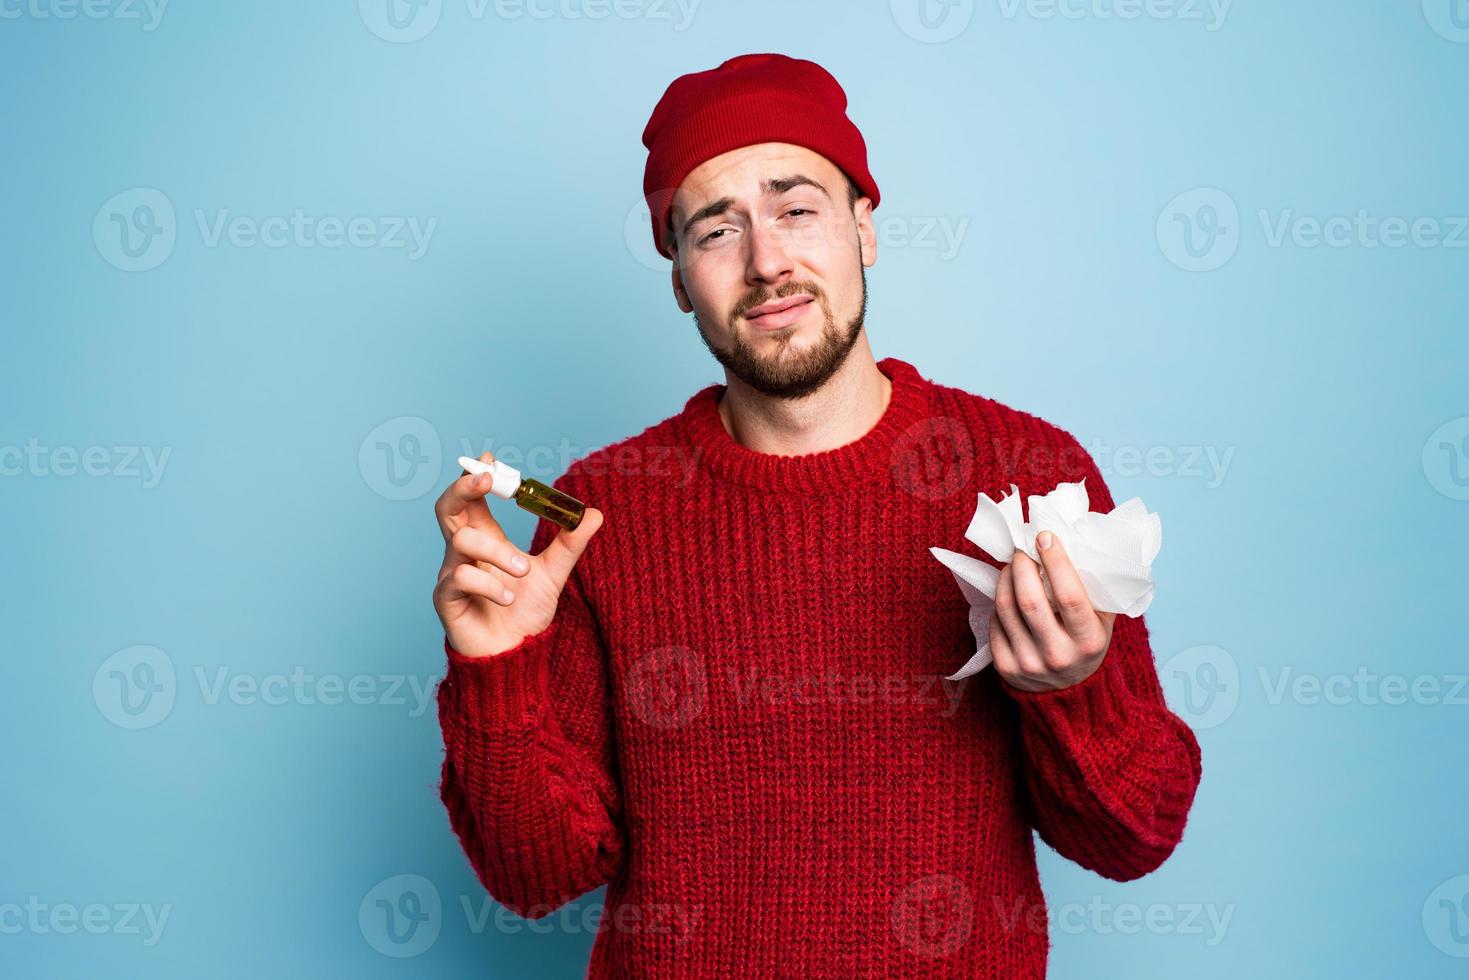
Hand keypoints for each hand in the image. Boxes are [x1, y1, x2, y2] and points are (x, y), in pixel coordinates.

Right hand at [431, 452, 603, 657]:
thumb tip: (594, 513)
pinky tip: (510, 598)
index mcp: (485, 538)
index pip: (470, 499)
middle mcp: (463, 552)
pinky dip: (491, 585)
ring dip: (498, 552)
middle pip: (446, 507)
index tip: (489, 459)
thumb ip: (569, 544)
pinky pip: (462, 578)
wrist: (516, 655)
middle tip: (489, 479)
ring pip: (462, 542)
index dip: (474, 476)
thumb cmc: (525, 614)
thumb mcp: (553, 574)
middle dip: (463, 487)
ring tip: (524, 571)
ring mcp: (451, 574)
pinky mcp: (446, 599)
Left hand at [991, 530, 1116, 692]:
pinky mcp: (1006, 668)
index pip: (1069, 596)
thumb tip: (1073, 541)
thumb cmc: (1086, 644)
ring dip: (1005, 578)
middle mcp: (1058, 655)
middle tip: (1022, 549)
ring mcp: (1029, 664)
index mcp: (1089, 641)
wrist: (1069, 692)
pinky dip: (999, 602)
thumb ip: (1094, 589)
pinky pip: (995, 623)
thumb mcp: (1102, 621)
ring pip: (1006, 608)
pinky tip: (1008, 593)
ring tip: (1013, 565)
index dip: (1055, 561)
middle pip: (1030, 600)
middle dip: (1022, 565)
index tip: (1045, 537)